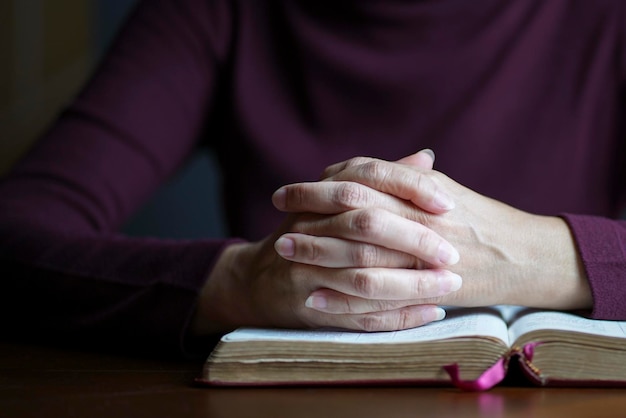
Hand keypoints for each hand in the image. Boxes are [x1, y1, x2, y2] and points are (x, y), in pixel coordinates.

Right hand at [190, 150, 462, 335]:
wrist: (258, 279)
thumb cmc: (306, 235)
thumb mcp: (333, 201)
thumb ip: (379, 181)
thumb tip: (426, 157)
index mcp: (320, 196)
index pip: (368, 177)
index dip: (410, 188)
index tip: (448, 203)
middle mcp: (310, 228)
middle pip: (367, 226)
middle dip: (415, 240)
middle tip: (453, 253)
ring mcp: (308, 270)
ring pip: (366, 277)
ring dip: (413, 284)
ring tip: (451, 286)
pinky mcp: (312, 306)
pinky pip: (360, 314)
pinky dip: (398, 316)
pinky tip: (431, 313)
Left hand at [274, 151, 592, 311]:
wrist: (524, 257)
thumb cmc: (481, 219)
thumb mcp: (443, 189)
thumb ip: (399, 177)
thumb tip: (353, 169)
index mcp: (422, 190)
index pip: (362, 178)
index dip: (319, 184)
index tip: (288, 190)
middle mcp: (420, 219)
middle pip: (354, 210)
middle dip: (309, 210)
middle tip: (277, 213)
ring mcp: (422, 256)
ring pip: (359, 253)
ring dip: (318, 251)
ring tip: (284, 250)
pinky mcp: (425, 291)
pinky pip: (377, 296)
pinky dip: (342, 297)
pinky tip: (314, 295)